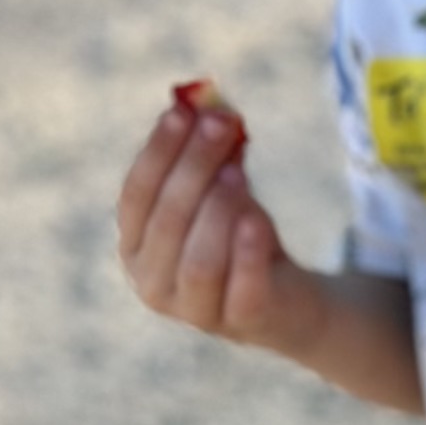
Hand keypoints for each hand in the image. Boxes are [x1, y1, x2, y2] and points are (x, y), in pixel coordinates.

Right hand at [117, 100, 308, 349]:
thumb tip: (207, 102)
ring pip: (198, 257)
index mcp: (136, 245)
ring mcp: (194, 310)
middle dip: (194, 166)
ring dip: (217, 208)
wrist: (290, 299)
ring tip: (240, 171)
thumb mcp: (225, 189)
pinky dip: (246, 252)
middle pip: (167, 219)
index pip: (136, 195)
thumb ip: (212, 152)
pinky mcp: (240, 322)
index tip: (183, 112)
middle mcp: (152, 283)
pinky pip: (240, 286)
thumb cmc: (242, 237)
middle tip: (222, 125)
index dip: (159, 152)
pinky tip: (257, 219)